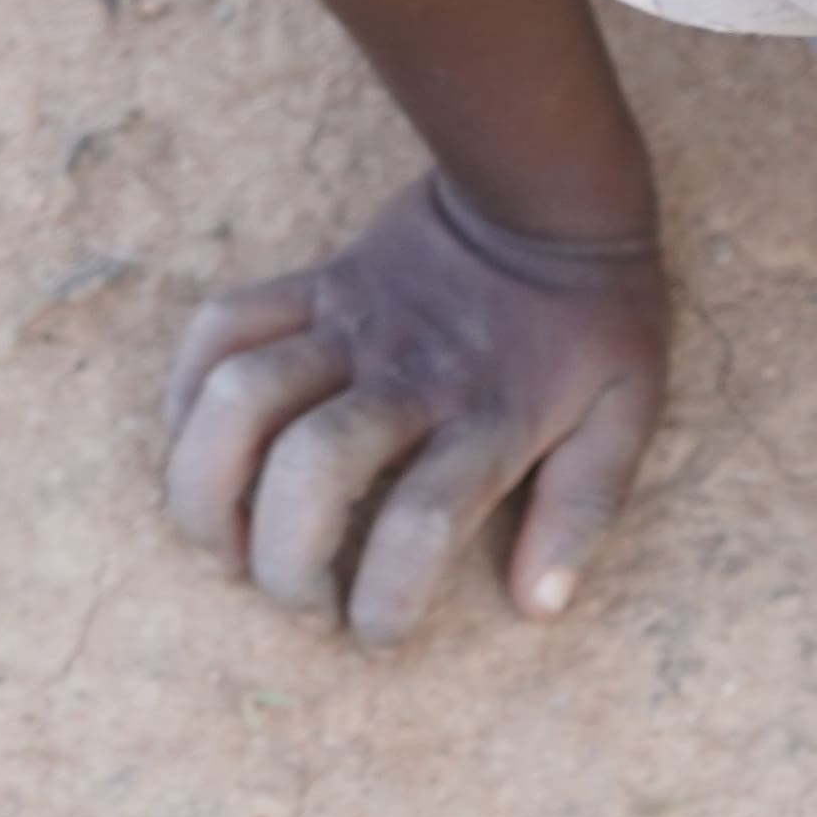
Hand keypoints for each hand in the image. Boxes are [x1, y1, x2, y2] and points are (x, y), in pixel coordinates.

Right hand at [160, 173, 667, 638]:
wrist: (549, 187)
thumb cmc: (594, 318)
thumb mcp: (628, 411)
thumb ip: (585, 508)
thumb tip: (538, 607)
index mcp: (493, 418)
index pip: (420, 525)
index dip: (382, 600)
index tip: (374, 630)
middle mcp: (411, 376)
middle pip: (309, 469)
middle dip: (281, 562)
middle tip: (301, 602)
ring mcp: (350, 324)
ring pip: (240, 397)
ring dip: (208, 487)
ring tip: (225, 546)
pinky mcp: (313, 285)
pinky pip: (221, 328)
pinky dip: (188, 394)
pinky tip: (201, 449)